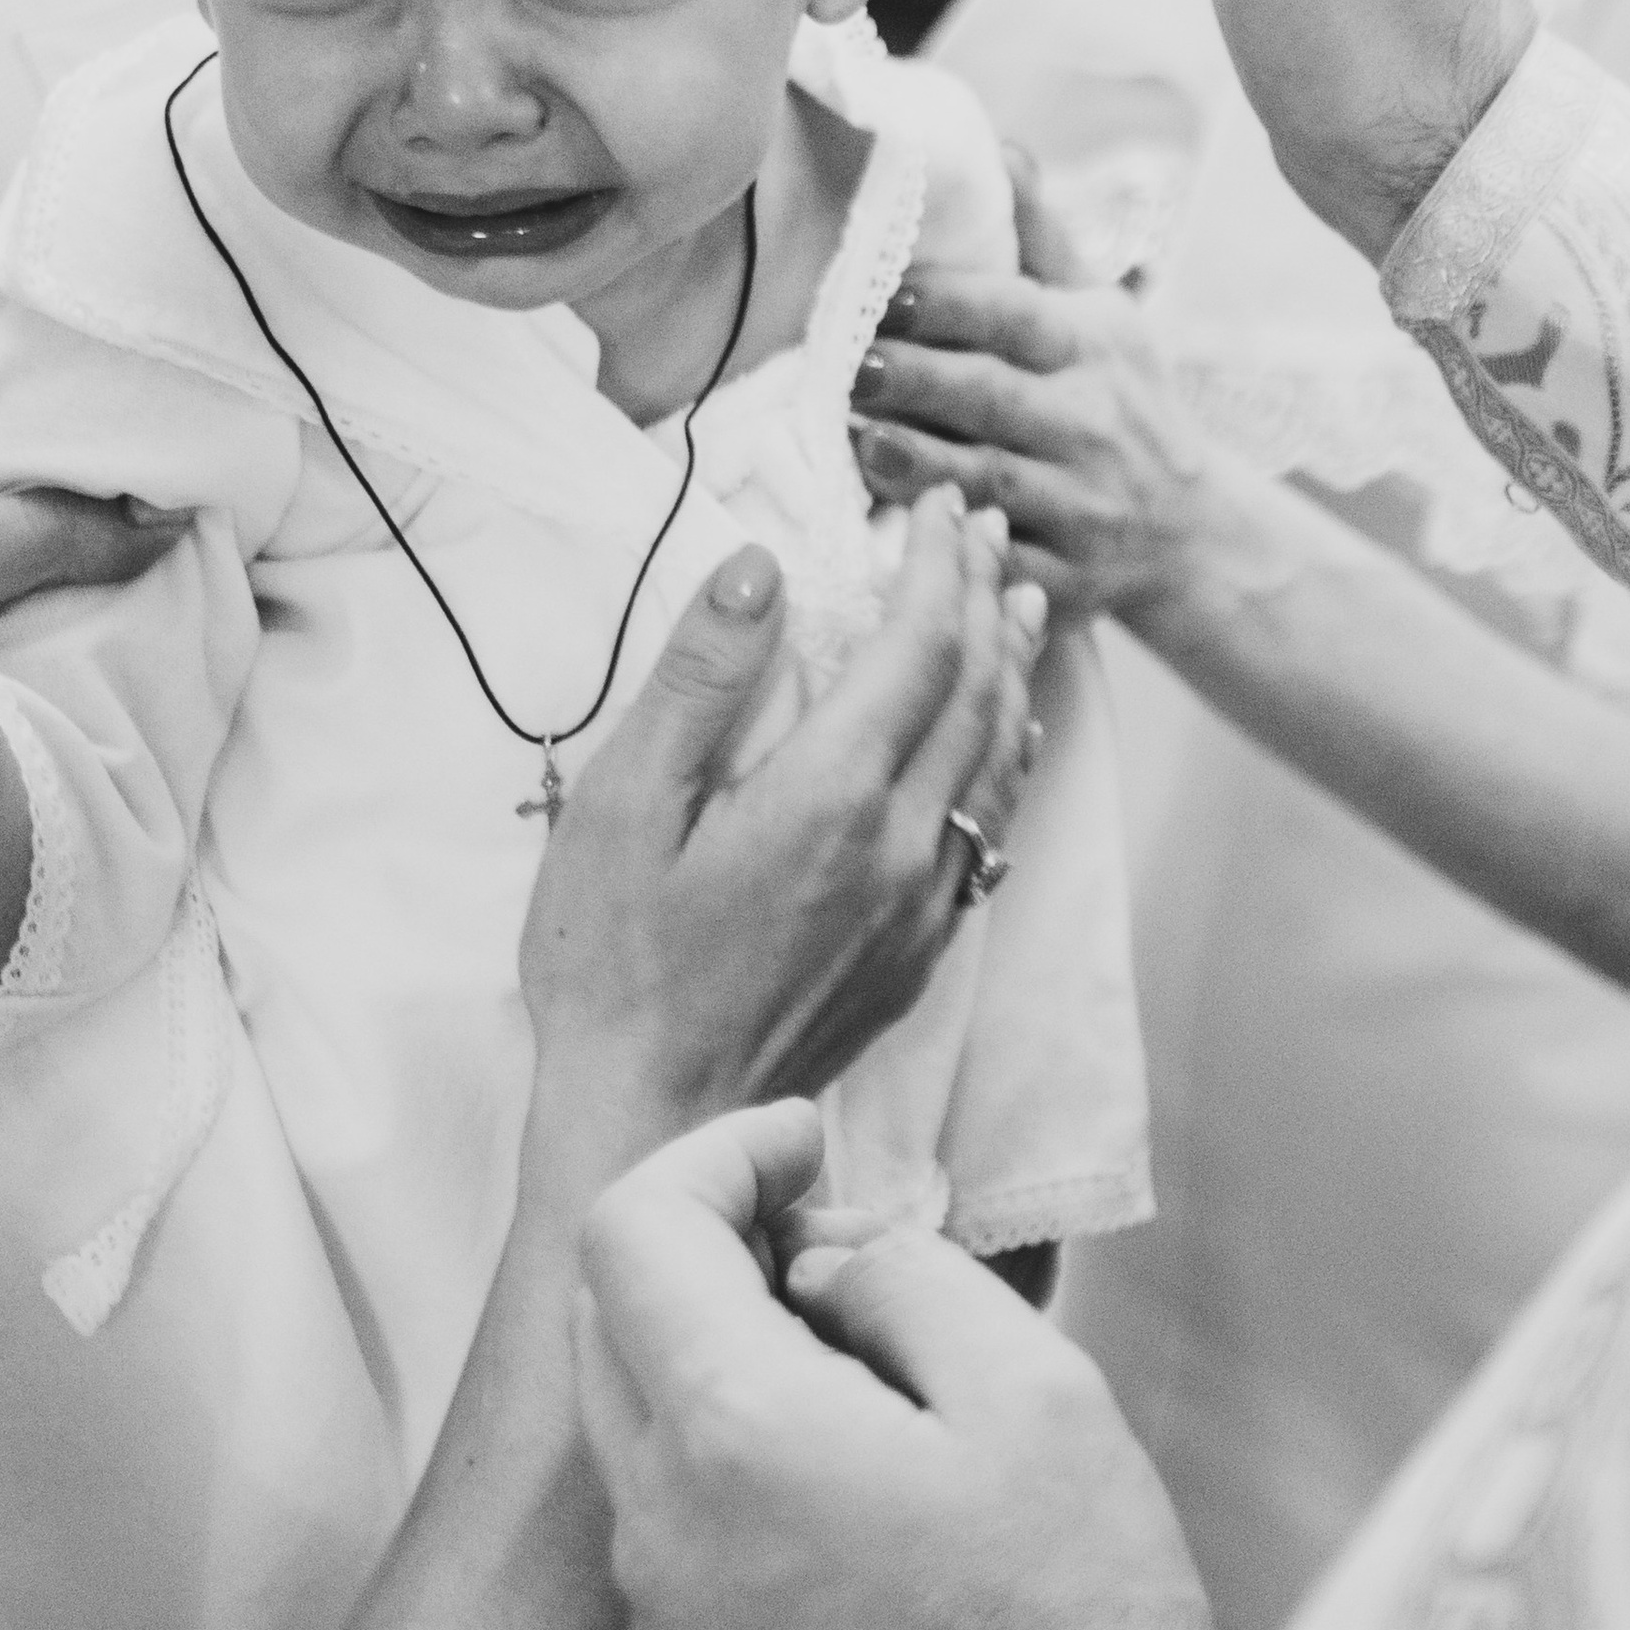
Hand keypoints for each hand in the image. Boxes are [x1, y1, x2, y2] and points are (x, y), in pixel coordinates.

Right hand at [522, 484, 1043, 1123]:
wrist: (657, 1123)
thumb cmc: (614, 968)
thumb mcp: (623, 806)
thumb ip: (699, 679)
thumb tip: (758, 568)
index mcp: (831, 796)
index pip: (921, 647)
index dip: (937, 565)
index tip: (936, 506)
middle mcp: (901, 848)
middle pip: (977, 694)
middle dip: (984, 598)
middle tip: (981, 529)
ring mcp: (919, 908)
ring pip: (996, 764)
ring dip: (1011, 671)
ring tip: (1015, 606)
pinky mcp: (915, 954)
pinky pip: (988, 833)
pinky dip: (1003, 759)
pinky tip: (997, 740)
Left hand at [574, 1105, 1220, 1629]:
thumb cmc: (1074, 1610)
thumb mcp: (1036, 1387)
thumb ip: (900, 1275)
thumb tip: (816, 1260)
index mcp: (733, 1429)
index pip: (634, 1225)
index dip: (716, 1155)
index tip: (804, 1146)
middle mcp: (655, 1525)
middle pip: (607, 1318)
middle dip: (707, 1251)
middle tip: (832, 1248)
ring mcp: (655, 1628)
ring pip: (635, 1433)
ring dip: (716, 1370)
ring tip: (860, 1386)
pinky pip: (666, 1545)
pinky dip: (725, 1486)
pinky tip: (843, 1513)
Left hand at [851, 264, 1242, 625]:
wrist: (1193, 533)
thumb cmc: (1126, 406)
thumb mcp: (1104, 318)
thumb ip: (1043, 241)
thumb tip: (1003, 152)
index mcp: (1093, 348)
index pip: (1011, 313)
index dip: (943, 302)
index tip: (881, 294)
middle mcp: (1090, 422)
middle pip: (988, 395)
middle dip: (914, 377)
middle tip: (847, 365)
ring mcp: (1079, 504)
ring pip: (985, 477)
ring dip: (914, 459)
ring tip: (853, 438)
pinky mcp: (1064, 576)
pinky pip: (996, 558)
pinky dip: (947, 545)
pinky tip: (893, 526)